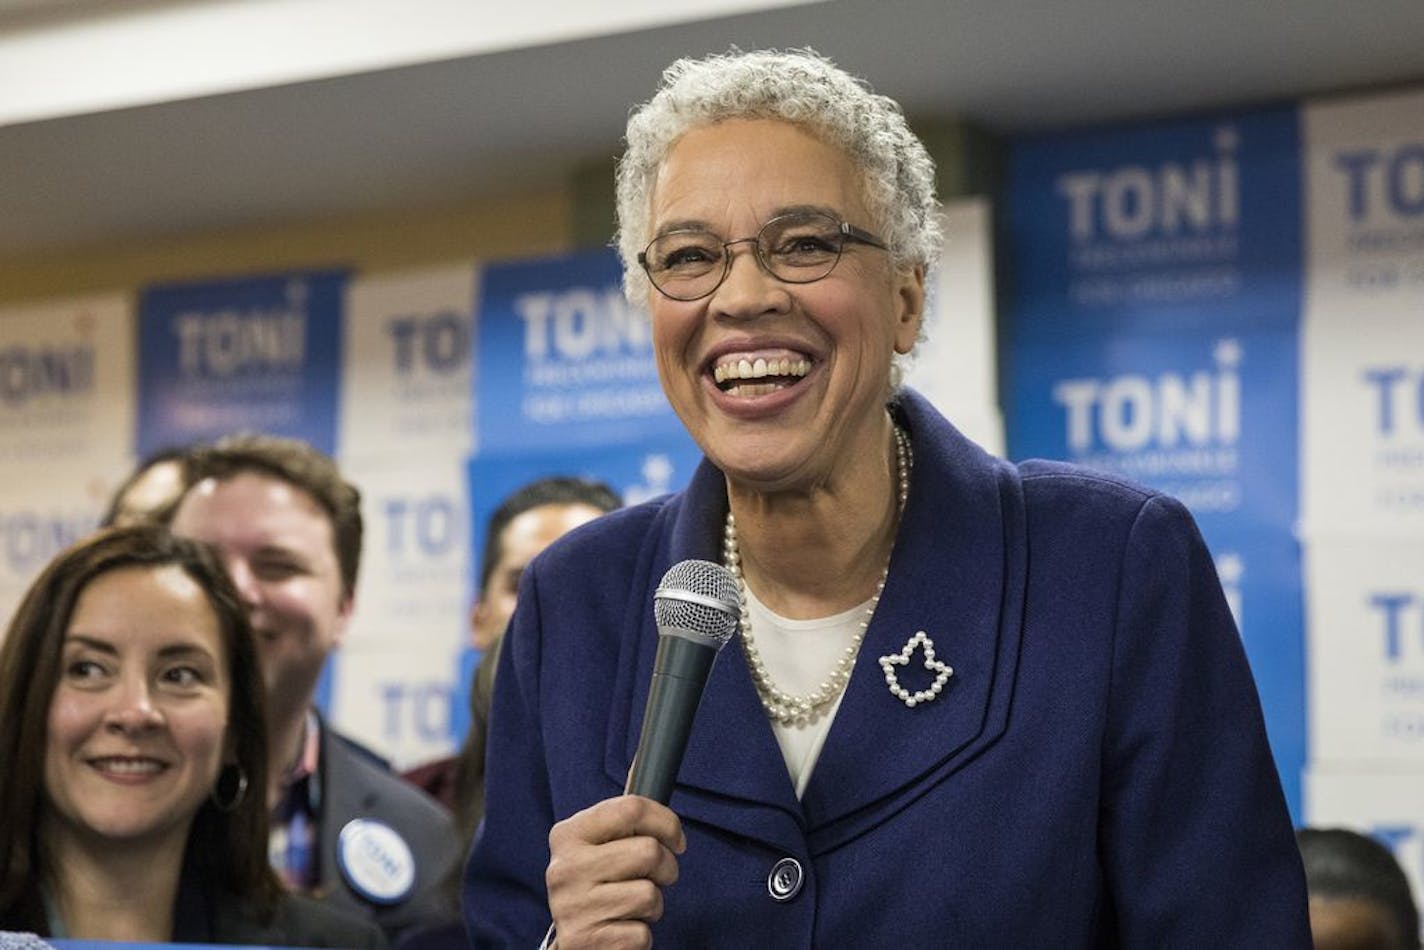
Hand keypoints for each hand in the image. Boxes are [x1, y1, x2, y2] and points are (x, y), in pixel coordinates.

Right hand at [545, 794, 685, 948]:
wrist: (575, 942)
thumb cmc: (598, 885)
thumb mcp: (601, 845)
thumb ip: (624, 815)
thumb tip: (645, 761)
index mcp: (568, 834)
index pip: (631, 808)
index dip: (666, 822)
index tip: (675, 839)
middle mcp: (564, 868)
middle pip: (648, 852)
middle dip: (665, 868)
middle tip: (655, 878)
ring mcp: (572, 907)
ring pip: (649, 895)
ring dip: (653, 905)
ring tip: (632, 907)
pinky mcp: (585, 941)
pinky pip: (642, 933)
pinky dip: (641, 935)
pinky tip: (622, 929)